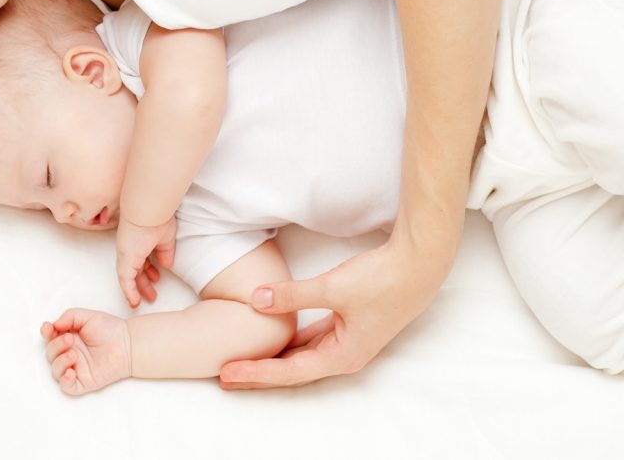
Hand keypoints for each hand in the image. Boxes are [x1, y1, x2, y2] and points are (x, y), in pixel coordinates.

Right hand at [40, 308, 131, 395]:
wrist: (127, 343)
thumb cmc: (109, 329)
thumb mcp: (87, 316)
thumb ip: (69, 317)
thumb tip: (53, 325)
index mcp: (68, 338)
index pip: (50, 338)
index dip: (46, 333)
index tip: (48, 328)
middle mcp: (69, 353)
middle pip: (51, 354)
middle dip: (56, 346)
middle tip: (70, 339)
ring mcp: (76, 368)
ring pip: (56, 371)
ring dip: (60, 362)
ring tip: (74, 354)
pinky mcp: (84, 381)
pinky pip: (67, 387)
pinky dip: (65, 381)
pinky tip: (71, 372)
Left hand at [116, 216, 176, 306]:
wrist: (148, 211)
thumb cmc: (158, 219)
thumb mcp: (166, 239)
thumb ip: (165, 252)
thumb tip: (167, 265)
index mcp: (140, 242)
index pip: (142, 259)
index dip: (149, 271)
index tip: (156, 279)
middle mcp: (130, 249)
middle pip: (136, 270)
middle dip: (144, 283)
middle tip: (153, 295)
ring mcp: (126, 255)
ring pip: (129, 277)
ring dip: (138, 289)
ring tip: (148, 299)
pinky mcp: (125, 260)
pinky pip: (125, 281)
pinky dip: (129, 292)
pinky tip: (135, 302)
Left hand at [219, 235, 448, 387]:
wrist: (417, 265)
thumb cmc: (382, 280)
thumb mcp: (333, 287)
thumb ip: (293, 294)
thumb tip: (256, 299)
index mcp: (342, 355)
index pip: (289, 371)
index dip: (257, 372)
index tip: (227, 373)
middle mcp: (343, 354)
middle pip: (292, 369)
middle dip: (258, 372)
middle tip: (223, 374)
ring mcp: (346, 340)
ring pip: (300, 354)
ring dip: (273, 357)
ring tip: (242, 359)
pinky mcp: (347, 322)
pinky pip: (310, 338)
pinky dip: (289, 339)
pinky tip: (272, 336)